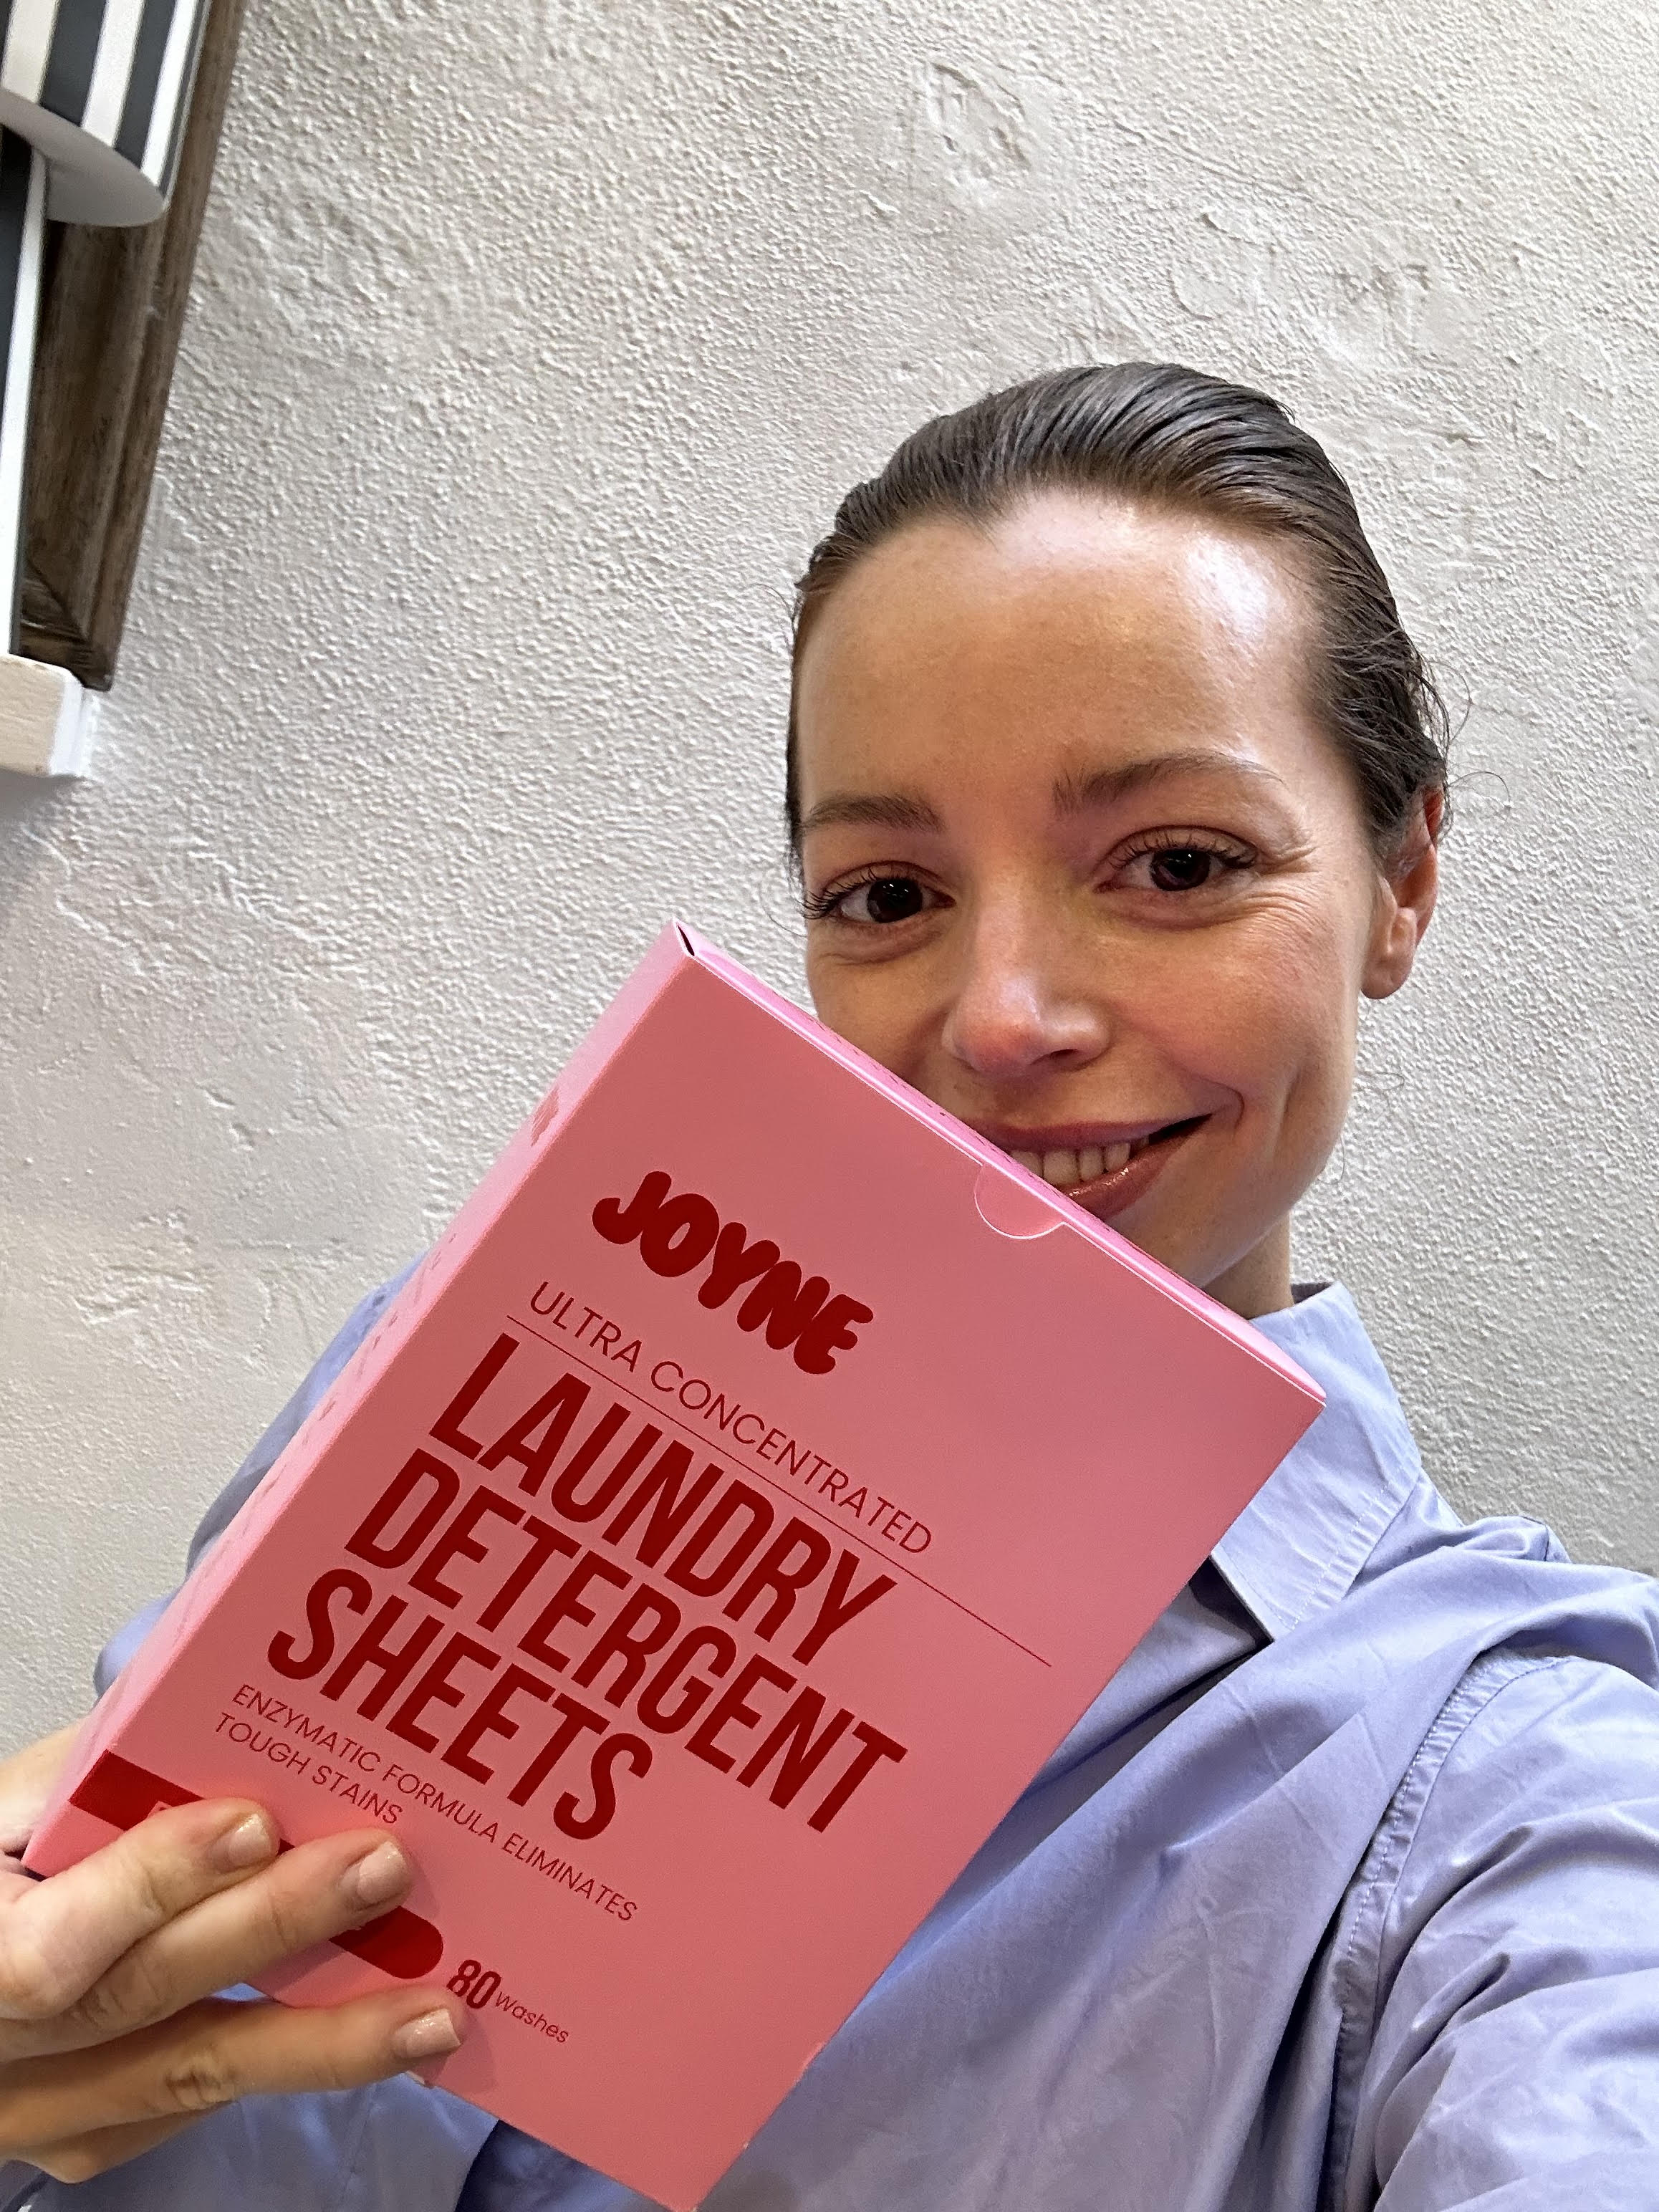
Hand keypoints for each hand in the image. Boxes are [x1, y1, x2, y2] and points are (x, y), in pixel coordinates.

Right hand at [0, 1725, 465, 2180]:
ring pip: (188, 2074)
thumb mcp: (10, 1805)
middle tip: (383, 1867)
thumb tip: (223, 1704)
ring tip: (434, 2008)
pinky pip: (202, 2103)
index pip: (51, 1939)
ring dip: (324, 2040)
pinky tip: (389, 2035)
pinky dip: (298, 2061)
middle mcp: (3, 2050)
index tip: (254, 1822)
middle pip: (141, 1996)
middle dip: (273, 1927)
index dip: (154, 1881)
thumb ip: (99, 1766)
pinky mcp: (94, 2134)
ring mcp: (46, 2106)